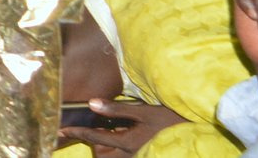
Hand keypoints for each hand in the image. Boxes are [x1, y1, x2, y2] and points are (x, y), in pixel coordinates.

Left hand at [57, 101, 185, 155]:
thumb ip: (117, 109)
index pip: (95, 137)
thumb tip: (90, 103)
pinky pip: (125, 154)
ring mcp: (140, 156)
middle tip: (89, 128)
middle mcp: (131, 153)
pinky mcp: (146, 154)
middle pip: (102, 154)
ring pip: (113, 156)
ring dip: (106, 147)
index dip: (77, 132)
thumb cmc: (171, 119)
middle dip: (94, 144)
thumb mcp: (144, 112)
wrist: (197, 131)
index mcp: (128, 142)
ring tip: (107, 131)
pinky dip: (117, 146)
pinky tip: (122, 132)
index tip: (60, 130)